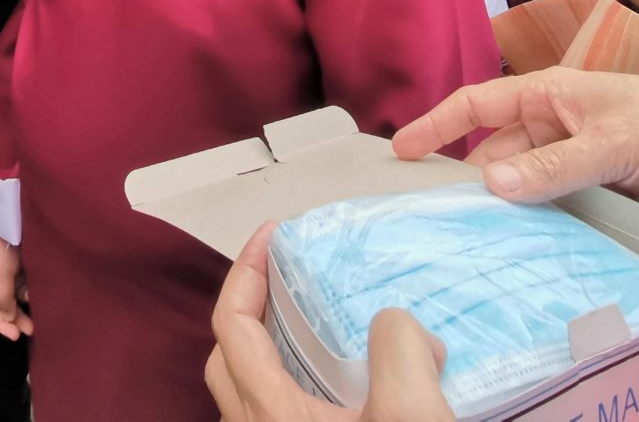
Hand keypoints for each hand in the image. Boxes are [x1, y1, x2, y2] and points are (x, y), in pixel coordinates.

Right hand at [0, 226, 32, 340]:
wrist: (8, 214)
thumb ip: (3, 300)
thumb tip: (7, 319)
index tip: (15, 336)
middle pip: (4, 303)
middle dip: (16, 317)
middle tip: (33, 329)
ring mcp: (9, 267)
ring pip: (17, 293)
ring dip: (26, 302)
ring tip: (38, 306)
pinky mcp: (23, 258)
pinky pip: (27, 280)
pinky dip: (32, 288)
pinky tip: (41, 290)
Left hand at [208, 224, 451, 421]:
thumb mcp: (409, 415)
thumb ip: (398, 351)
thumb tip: (395, 323)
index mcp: (268, 410)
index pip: (231, 322)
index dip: (245, 269)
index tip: (272, 234)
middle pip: (230, 354)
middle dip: (251, 305)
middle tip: (286, 275)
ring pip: (252, 389)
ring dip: (274, 349)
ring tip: (317, 324)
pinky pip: (282, 412)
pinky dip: (298, 383)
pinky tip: (346, 382)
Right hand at [392, 68, 638, 237]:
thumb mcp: (614, 142)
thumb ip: (553, 166)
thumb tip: (489, 184)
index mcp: (554, 95)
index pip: (479, 104)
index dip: (437, 125)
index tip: (399, 151)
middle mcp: (562, 124)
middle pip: (498, 151)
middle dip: (468, 178)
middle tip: (434, 218)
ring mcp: (585, 159)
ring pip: (528, 183)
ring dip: (507, 208)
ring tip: (473, 242)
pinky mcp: (609, 190)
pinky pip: (559, 206)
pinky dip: (539, 224)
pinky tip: (525, 249)